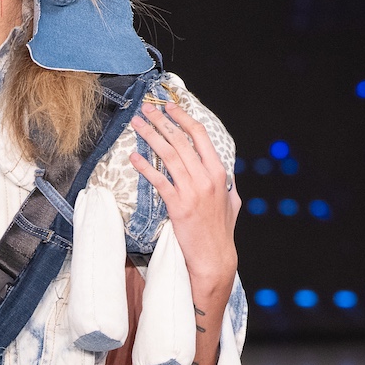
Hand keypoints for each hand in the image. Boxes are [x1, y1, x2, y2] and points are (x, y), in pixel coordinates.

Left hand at [129, 99, 240, 286]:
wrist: (214, 257)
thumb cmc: (221, 231)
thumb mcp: (231, 202)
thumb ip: (226, 184)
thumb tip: (223, 172)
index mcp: (219, 172)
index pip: (200, 136)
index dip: (183, 118)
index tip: (169, 107)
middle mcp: (206, 177)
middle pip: (181, 140)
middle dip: (161, 120)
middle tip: (146, 108)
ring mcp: (192, 191)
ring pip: (169, 155)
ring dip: (150, 136)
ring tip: (137, 124)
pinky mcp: (178, 206)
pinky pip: (159, 181)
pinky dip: (145, 167)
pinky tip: (133, 157)